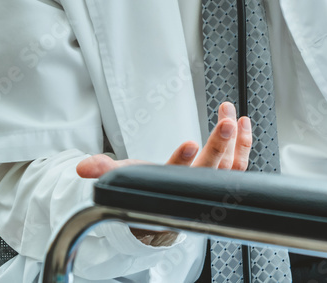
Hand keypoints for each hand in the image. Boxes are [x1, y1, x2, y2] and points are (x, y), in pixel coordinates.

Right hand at [75, 102, 251, 243]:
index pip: (176, 177)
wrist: (164, 213)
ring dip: (233, 139)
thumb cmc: (146, 192)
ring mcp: (212, 185)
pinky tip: (243, 122)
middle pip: (210, 169)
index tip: (190, 144)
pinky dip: (244, 144)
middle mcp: (194, 190)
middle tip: (226, 123)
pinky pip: (240, 163)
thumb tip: (82, 167)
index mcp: (169, 189)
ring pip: (229, 165)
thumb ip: (105, 172)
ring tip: (230, 113)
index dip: (182, 162)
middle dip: (219, 146)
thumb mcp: (123, 181)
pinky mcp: (225, 177)